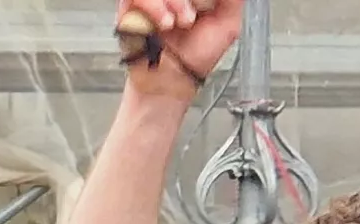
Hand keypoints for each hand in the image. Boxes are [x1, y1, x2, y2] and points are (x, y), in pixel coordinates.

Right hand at [119, 0, 243, 95]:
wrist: (173, 80)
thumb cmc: (196, 55)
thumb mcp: (227, 23)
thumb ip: (231, 0)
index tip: (203, 7)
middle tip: (192, 17)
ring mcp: (149, 1)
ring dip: (174, 2)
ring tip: (180, 23)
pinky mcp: (129, 9)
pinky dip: (155, 7)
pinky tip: (165, 24)